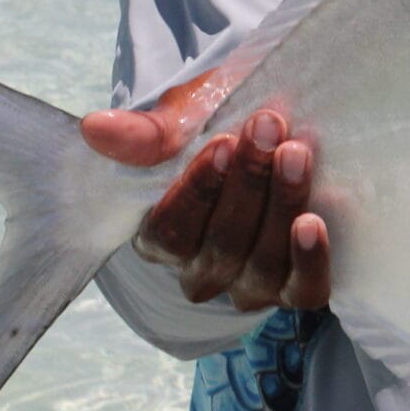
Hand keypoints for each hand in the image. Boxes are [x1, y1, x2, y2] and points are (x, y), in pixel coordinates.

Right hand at [81, 100, 338, 311]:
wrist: (272, 133)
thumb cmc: (219, 125)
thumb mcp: (185, 119)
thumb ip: (146, 132)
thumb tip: (95, 127)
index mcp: (161, 240)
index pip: (170, 232)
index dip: (197, 191)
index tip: (221, 143)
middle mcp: (202, 272)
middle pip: (220, 246)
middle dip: (247, 183)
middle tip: (267, 129)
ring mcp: (249, 284)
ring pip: (261, 266)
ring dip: (279, 207)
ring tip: (295, 155)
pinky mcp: (296, 287)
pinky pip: (303, 291)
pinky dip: (310, 261)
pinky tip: (314, 224)